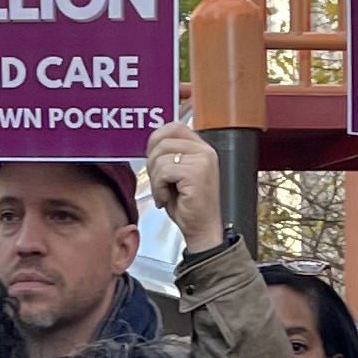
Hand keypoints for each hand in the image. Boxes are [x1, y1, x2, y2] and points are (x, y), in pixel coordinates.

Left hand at [144, 123, 223, 251]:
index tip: (153, 158)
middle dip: (152, 163)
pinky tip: (167, 199)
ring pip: (161, 157)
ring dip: (155, 180)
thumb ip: (170, 154)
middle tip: (158, 183)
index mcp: (202, 148)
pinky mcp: (196, 173)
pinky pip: (163, 172)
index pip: (174, 127)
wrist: (202, 230)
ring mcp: (202, 160)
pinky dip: (159, 188)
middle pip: (163, 141)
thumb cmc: (189, 206)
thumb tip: (152, 144)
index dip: (157, 139)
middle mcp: (205, 151)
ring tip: (165, 193)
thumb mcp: (178, 174)